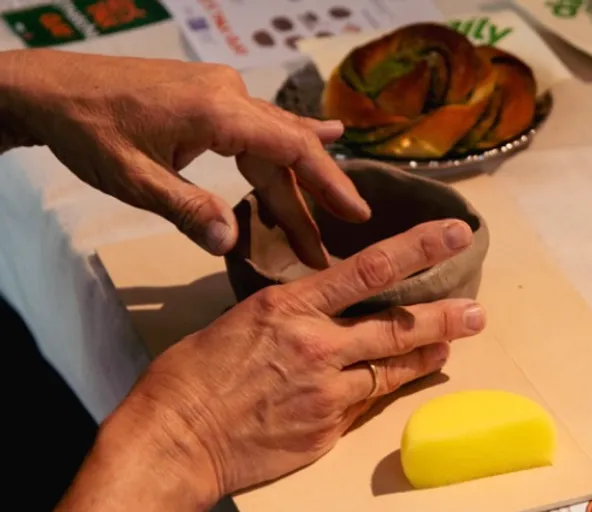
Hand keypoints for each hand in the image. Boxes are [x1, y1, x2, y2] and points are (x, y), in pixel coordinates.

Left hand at [1, 49, 369, 267]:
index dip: (328, 183)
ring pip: (272, 142)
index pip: (290, 149)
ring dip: (292, 183)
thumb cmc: (88, 131)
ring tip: (328, 217)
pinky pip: (257, 128)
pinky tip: (320, 137)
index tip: (357, 214)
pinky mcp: (210, 95)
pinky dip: (282, 147)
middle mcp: (229, 95)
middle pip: (286, 151)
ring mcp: (221, 91)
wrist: (51, 88)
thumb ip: (187, 210)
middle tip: (328, 247)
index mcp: (217, 111)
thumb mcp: (134, 180)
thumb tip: (230, 244)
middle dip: (309, 202)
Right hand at [105, 219, 485, 503]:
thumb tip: (312, 313)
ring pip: (392, 367)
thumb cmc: (189, 379)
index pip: (369, 269)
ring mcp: (325, 390)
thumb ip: (287, 317)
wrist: (173, 442)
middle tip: (477, 310)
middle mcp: (316, 344)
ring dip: (428, 354)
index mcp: (289, 307)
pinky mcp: (326, 428)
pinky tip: (405, 380)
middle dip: (444, 316)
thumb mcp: (237, 325)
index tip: (452, 234)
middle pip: (396, 325)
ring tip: (454, 343)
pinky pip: (366, 403)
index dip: (419, 248)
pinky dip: (387, 388)